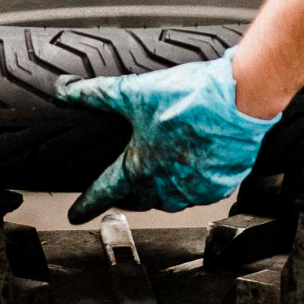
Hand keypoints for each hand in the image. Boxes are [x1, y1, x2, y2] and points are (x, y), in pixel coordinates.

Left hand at [56, 46, 279, 221]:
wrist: (239, 102)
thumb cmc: (191, 99)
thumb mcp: (135, 92)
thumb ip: (96, 93)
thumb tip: (64, 89)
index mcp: (138, 167)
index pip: (103, 193)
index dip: (85, 205)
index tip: (76, 214)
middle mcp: (164, 186)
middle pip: (137, 199)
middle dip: (127, 193)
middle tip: (126, 183)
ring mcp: (192, 191)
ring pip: (168, 199)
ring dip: (160, 188)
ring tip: (163, 167)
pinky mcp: (218, 187)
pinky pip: (197, 193)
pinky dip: (191, 183)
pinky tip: (194, 163)